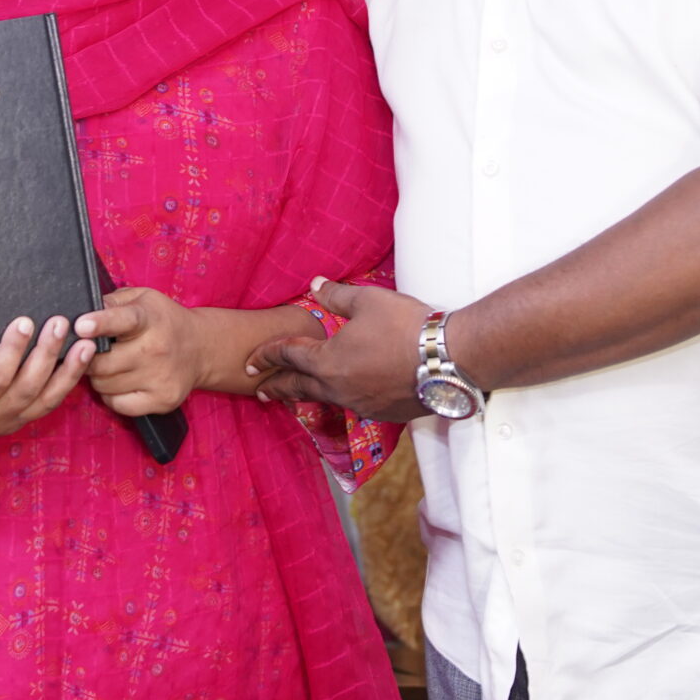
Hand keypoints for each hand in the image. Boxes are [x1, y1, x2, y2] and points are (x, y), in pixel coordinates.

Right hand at [0, 316, 93, 442]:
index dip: (9, 354)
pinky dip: (70, 379)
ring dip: (67, 369)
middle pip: (26, 388)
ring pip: (45, 398)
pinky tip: (84, 355)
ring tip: (85, 338)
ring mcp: (9, 421)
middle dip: (45, 354)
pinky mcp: (21, 418)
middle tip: (59, 320)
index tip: (22, 322)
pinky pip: (51, 402)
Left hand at [75, 286, 205, 416]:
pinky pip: (118, 405)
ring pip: (105, 385)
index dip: (99, 323)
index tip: (80, 326)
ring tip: (110, 365)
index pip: (122, 320)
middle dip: (88, 357)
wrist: (201, 348)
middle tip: (89, 351)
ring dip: (99, 377)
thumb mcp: (141, 298)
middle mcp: (155, 349)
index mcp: (148, 318)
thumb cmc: (162, 320)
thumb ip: (111, 301)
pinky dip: (111, 395)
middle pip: (102, 362)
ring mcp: (160, 377)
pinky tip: (120, 382)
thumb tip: (81, 310)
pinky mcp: (162, 400)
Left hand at [245, 278, 431, 423]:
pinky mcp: (383, 413)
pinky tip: (344, 394)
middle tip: (260, 390)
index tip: (250, 362)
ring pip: (324, 399)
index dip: (266, 355)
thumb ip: (336, 296)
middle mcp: (338, 389)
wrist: (449, 359)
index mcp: (327, 362)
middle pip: (298, 388)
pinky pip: (352, 405)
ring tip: (297, 394)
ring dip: (306, 395)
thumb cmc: (406, 326)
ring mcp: (361, 404)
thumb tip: (315, 286)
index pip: (287, 357)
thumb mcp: (367, 301)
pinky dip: (340, 398)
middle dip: (276, 387)